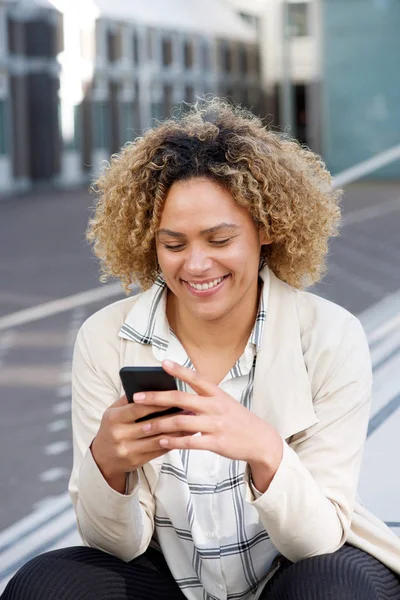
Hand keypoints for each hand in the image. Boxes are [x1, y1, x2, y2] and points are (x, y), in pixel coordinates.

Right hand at [91, 395, 186, 492]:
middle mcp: (119, 435)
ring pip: (158, 440)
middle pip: (150, 425)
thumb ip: (129, 399)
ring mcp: (127, 450)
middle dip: (172, 417)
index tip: (174, 396)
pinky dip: (173, 443)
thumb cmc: (112, 428)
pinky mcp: (136, 461)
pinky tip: (185, 436)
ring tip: (192, 422)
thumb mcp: (113, 411)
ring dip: (177, 431)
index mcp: (113, 418)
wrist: (102, 458)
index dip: (156, 403)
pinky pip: (159, 451)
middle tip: (190, 408)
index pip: (138, 408)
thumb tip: (151, 386)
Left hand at [134, 360, 282, 487]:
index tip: (162, 363)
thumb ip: (202, 399)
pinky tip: (161, 441)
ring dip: (159, 424)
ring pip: (181, 421)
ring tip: (143, 426)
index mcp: (216, 393)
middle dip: (156, 397)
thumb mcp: (223, 402)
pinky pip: (190, 441)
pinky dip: (174, 441)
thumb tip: (175, 397)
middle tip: (138, 397)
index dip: (178, 370)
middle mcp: (214, 406)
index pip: (195, 378)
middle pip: (181, 398)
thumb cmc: (236, 419)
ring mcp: (215, 424)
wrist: (260, 439)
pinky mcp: (216, 442)